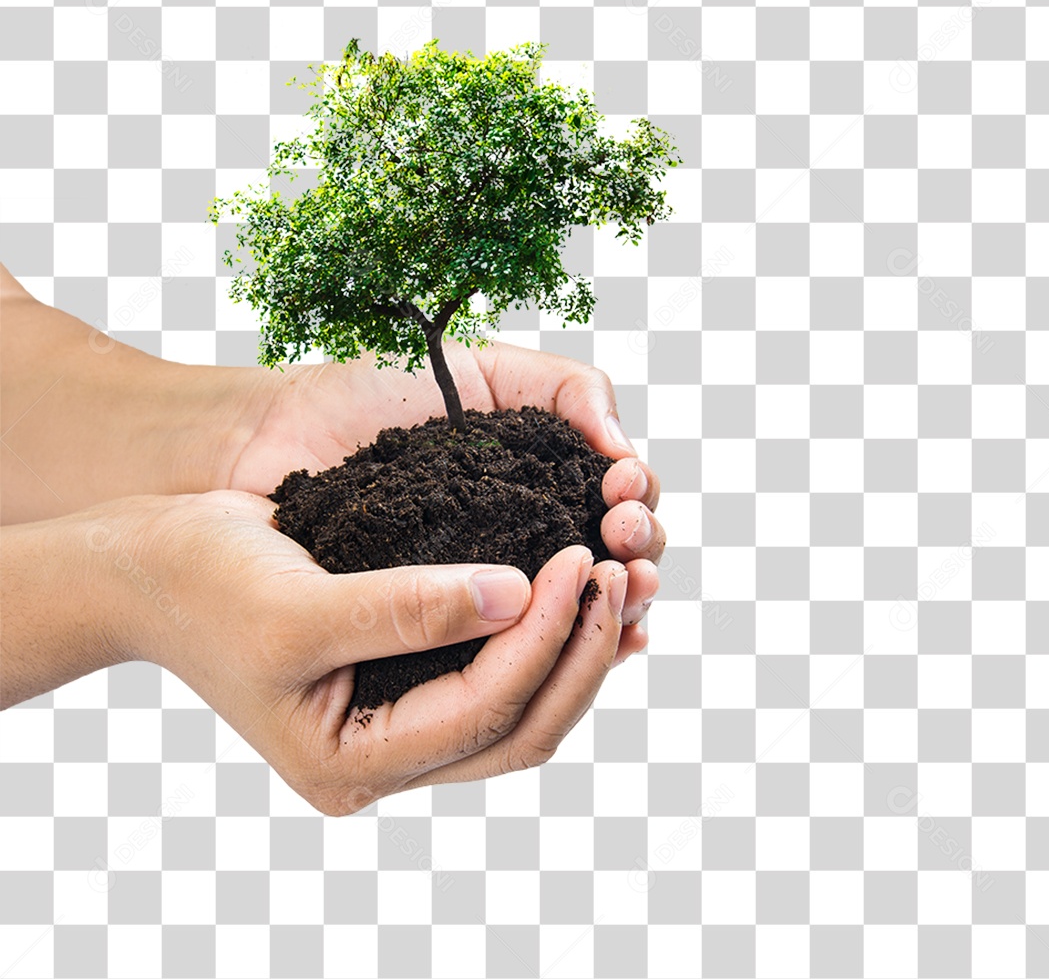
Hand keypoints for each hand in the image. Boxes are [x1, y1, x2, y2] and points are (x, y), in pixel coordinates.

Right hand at [1, 491, 635, 813]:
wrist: (150, 568)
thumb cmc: (203, 586)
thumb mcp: (297, 607)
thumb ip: (406, 608)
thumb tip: (518, 592)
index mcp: (350, 764)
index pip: (482, 713)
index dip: (542, 641)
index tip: (579, 561)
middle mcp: (384, 759)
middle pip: (520, 730)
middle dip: (578, 653)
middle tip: (619, 572)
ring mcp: (398, 724)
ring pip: (520, 711)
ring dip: (573, 648)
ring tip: (612, 576)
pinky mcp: (405, 681)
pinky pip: (498, 675)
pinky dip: (544, 639)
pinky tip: (576, 593)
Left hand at [225, 339, 664, 642]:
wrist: (259, 440)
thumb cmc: (362, 399)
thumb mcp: (479, 377)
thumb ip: (564, 388)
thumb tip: (623, 452)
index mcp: (534, 490)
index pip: (615, 513)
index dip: (636, 509)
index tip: (623, 493)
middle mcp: (516, 549)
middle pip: (607, 574)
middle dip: (633, 560)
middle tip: (626, 542)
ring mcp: (478, 600)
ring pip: (571, 626)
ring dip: (612, 613)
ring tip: (621, 587)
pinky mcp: (436, 646)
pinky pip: (511, 664)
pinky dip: (561, 658)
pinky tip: (593, 647)